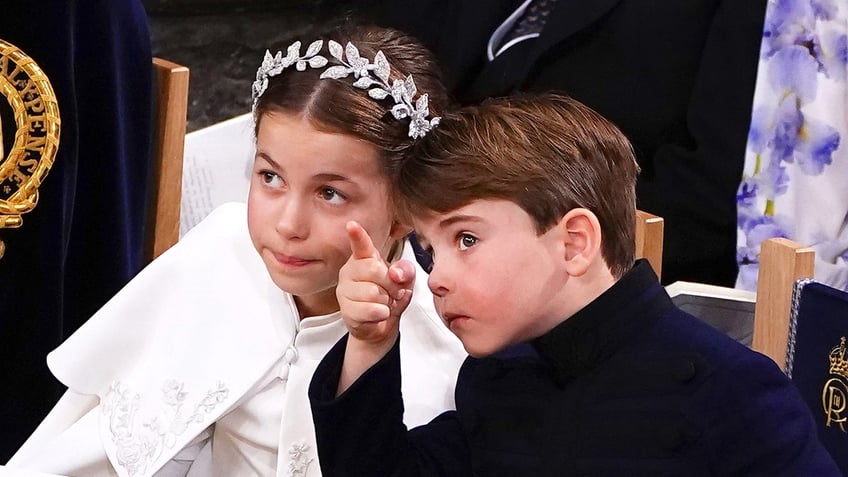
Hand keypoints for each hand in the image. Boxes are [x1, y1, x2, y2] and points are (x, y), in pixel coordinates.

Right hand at [337, 221, 415, 346]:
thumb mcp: (404, 281)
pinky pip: (371, 310)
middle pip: (374, 270)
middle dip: (391, 284)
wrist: (380, 325)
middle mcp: (350, 271)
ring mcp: (345, 290)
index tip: (352, 225)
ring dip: (386, 301)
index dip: (357, 235)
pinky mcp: (346, 310)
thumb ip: (405, 271)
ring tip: (383, 303)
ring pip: (373, 292)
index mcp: (364, 258)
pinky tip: (379, 313)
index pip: (361, 245)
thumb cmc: (389, 297)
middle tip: (393, 292)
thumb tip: (396, 273)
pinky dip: (382, 313)